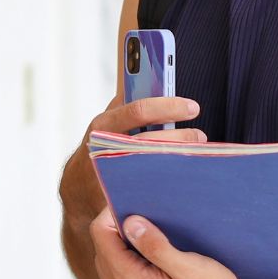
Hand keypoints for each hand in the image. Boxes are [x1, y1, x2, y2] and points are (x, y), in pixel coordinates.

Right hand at [63, 96, 205, 222]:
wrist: (78, 192)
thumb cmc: (97, 150)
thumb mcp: (104, 125)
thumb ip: (123, 105)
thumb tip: (146, 80)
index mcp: (103, 126)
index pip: (138, 111)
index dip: (168, 107)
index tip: (192, 107)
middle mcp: (105, 150)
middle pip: (151, 141)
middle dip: (181, 137)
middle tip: (199, 136)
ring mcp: (113, 177)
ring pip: (154, 166)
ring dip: (179, 158)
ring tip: (195, 154)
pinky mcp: (122, 197)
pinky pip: (152, 188)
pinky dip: (171, 179)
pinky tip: (183, 174)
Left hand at [88, 208, 257, 278]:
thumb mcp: (191, 268)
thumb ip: (156, 246)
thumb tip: (130, 223)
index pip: (101, 234)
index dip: (111, 213)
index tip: (132, 203)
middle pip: (102, 247)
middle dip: (116, 228)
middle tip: (144, 215)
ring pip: (108, 263)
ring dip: (121, 245)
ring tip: (148, 234)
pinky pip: (118, 278)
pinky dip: (126, 261)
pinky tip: (148, 256)